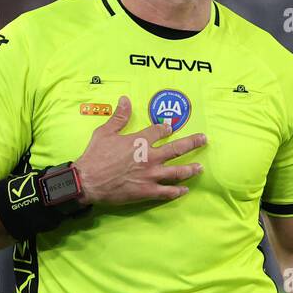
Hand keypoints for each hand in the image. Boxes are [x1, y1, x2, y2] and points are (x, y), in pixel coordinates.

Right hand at [74, 96, 205, 207]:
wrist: (88, 182)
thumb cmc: (95, 157)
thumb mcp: (105, 132)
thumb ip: (119, 117)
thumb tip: (125, 99)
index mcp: (140, 141)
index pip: (159, 131)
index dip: (166, 128)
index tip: (170, 127)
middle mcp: (150, 157)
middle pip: (177, 149)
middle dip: (192, 143)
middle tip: (204, 140)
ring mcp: (151, 176)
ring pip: (177, 172)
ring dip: (190, 169)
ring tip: (199, 168)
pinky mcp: (147, 191)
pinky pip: (167, 192)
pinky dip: (178, 191)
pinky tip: (185, 190)